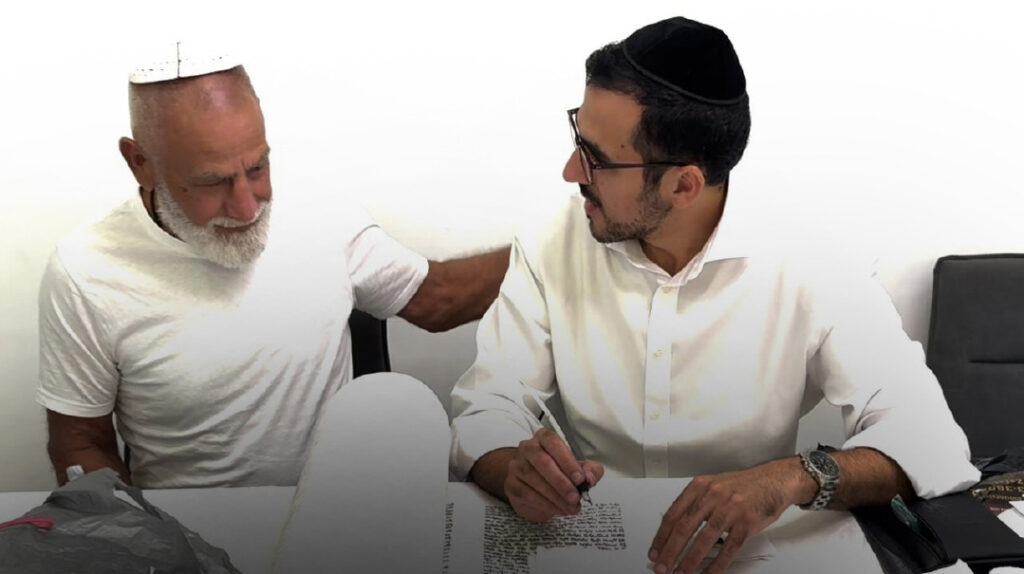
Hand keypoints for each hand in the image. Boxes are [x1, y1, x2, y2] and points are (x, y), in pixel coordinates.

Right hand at [503, 428, 604, 521]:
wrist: (533, 484)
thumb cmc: (558, 471)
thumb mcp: (579, 469)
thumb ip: (590, 470)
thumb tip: (590, 477)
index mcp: (544, 438)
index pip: (554, 443)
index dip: (567, 461)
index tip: (580, 479)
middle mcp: (528, 448)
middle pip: (542, 462)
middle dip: (561, 482)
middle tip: (575, 497)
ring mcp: (516, 465)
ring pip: (534, 479)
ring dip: (555, 497)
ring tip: (570, 508)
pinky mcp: (511, 483)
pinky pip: (527, 494)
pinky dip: (545, 504)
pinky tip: (558, 510)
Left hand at [648, 458, 810, 573]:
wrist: (773, 481)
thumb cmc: (742, 486)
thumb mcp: (713, 486)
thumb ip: (695, 504)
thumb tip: (674, 532)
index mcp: (699, 486)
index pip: (673, 514)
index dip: (661, 536)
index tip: (654, 551)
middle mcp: (712, 495)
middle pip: (684, 528)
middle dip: (670, 551)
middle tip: (662, 567)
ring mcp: (730, 509)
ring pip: (704, 540)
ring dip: (690, 560)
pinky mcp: (747, 523)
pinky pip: (729, 549)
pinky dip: (717, 565)